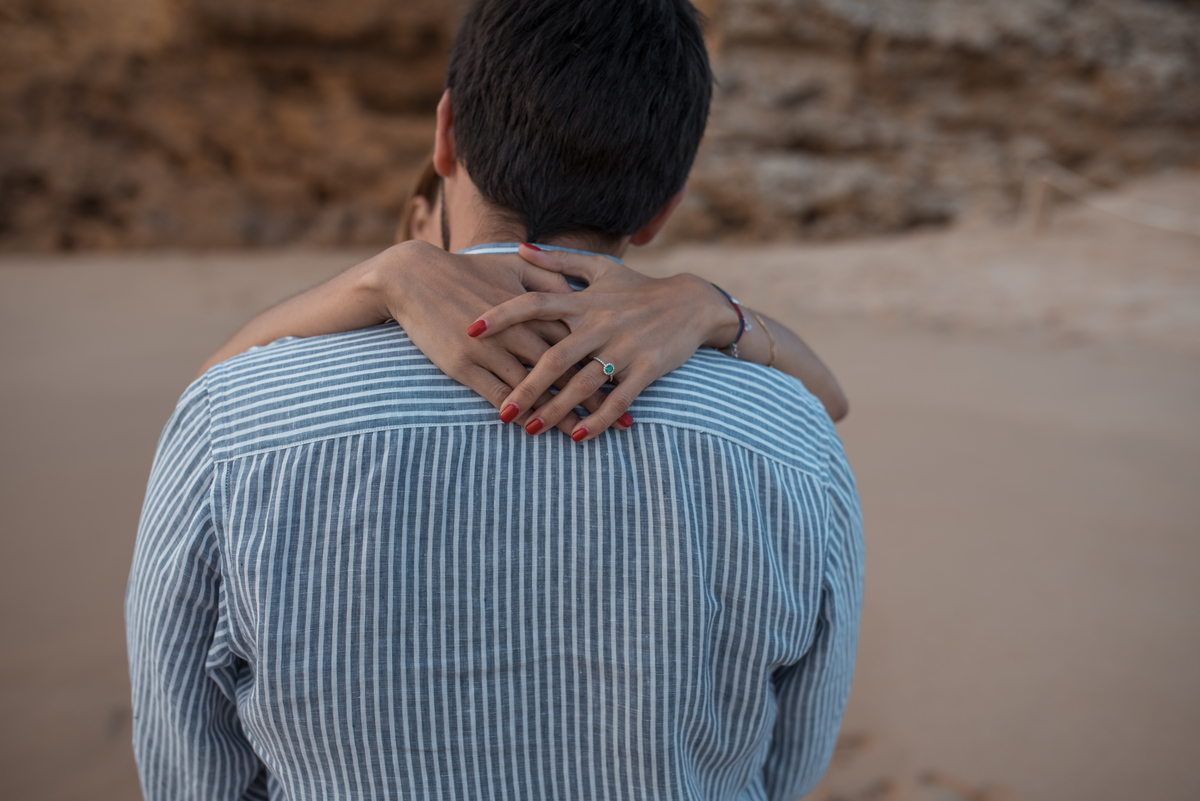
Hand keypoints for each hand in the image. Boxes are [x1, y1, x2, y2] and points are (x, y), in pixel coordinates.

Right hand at [363, 240, 620, 434]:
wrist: (413, 277)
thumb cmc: (467, 271)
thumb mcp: (511, 269)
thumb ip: (549, 281)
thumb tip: (579, 292)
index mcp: (534, 308)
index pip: (578, 342)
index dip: (605, 363)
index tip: (632, 381)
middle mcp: (517, 332)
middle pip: (565, 371)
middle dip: (594, 397)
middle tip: (623, 422)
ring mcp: (491, 351)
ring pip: (534, 389)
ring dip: (559, 414)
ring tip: (583, 436)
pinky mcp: (465, 366)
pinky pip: (498, 396)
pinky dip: (518, 413)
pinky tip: (533, 429)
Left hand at [468, 244, 739, 440]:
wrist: (692, 303)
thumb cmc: (638, 288)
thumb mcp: (601, 268)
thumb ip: (558, 262)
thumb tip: (520, 249)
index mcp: (585, 300)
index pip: (535, 304)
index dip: (502, 315)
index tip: (471, 331)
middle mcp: (601, 323)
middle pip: (555, 356)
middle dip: (526, 386)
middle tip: (502, 411)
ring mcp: (624, 348)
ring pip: (583, 383)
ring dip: (556, 410)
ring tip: (531, 430)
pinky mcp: (647, 368)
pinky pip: (619, 398)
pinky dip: (598, 418)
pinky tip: (578, 435)